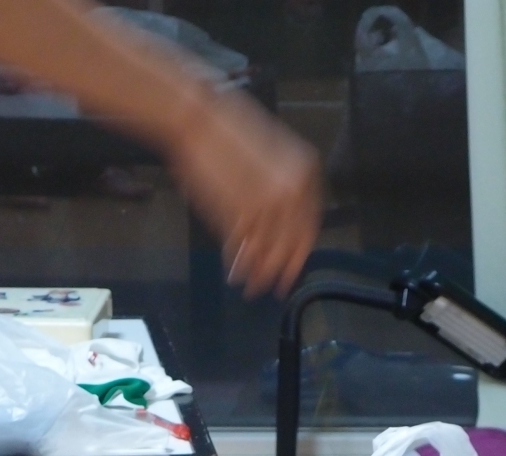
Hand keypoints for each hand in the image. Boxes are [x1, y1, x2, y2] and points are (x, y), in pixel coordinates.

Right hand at [167, 87, 321, 297]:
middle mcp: (294, 191)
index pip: (310, 225)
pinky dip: (241, 267)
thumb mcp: (270, 150)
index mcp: (305, 171)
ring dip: (260, 276)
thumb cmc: (225, 127)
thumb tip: (281, 219)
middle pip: (293, 245)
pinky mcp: (242, 215)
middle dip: (283, 271)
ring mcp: (269, 205)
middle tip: (276, 288)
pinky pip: (246, 251)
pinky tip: (236, 274)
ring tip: (252, 289)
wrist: (196, 116)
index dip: (300, 251)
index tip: (293, 266)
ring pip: (271, 254)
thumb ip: (281, 184)